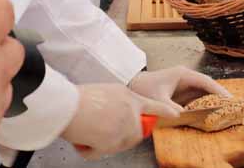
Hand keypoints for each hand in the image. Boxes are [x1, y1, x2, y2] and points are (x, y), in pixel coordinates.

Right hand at [62, 84, 179, 159]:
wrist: (68, 105)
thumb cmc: (80, 97)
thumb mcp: (107, 91)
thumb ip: (119, 102)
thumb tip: (116, 115)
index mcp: (131, 98)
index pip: (154, 105)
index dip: (164, 111)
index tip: (175, 114)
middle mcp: (131, 114)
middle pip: (136, 132)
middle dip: (122, 136)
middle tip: (102, 131)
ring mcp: (123, 129)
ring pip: (120, 144)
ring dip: (104, 143)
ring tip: (89, 131)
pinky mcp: (112, 143)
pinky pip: (102, 153)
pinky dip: (89, 150)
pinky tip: (82, 139)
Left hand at [129, 65, 229, 106]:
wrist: (132, 86)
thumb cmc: (144, 88)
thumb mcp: (158, 99)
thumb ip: (170, 107)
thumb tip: (183, 115)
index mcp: (183, 74)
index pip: (205, 81)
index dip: (218, 90)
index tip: (229, 98)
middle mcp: (186, 77)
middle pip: (207, 86)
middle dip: (219, 95)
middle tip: (232, 105)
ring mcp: (184, 84)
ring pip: (203, 91)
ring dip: (212, 99)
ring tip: (225, 109)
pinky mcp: (181, 91)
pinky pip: (196, 97)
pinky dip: (203, 103)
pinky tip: (209, 112)